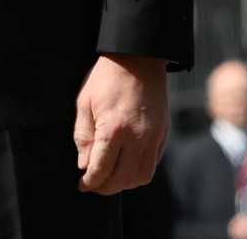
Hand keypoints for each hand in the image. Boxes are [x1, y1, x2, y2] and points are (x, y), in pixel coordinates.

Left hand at [74, 52, 168, 193]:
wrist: (138, 59)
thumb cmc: (105, 78)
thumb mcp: (84, 103)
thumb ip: (83, 137)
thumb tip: (84, 165)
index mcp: (114, 129)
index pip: (101, 168)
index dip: (90, 182)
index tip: (82, 185)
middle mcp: (137, 138)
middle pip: (124, 178)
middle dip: (106, 187)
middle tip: (94, 186)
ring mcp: (154, 137)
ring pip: (142, 176)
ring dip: (125, 184)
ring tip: (110, 180)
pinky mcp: (164, 133)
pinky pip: (153, 163)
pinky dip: (140, 172)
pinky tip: (127, 167)